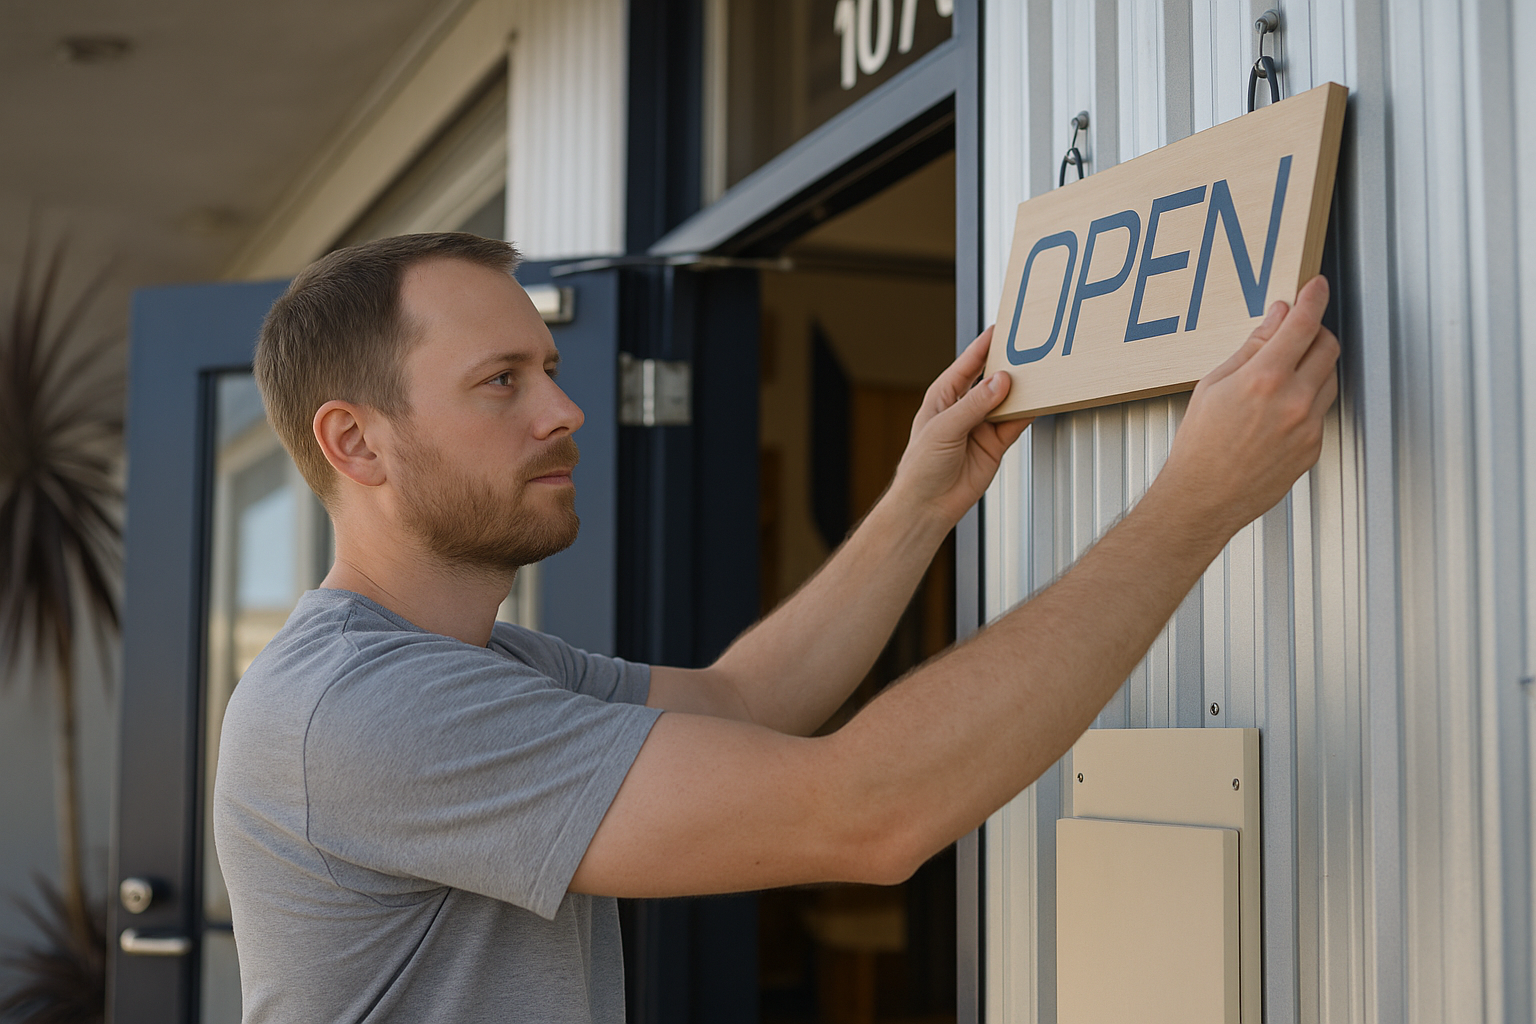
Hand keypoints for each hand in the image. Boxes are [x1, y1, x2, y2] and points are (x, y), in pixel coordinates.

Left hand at [888, 327, 1031, 527]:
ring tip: (1040, 374)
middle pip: (992, 378)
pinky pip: (1016, 422)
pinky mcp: (996, 443)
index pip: (969, 362)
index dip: (986, 344)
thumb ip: (974, 405)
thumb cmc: (920, 466)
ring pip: (1008, 399)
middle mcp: (964, 407)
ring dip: (1022, 389)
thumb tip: (999, 381)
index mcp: (944, 395)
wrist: (928, 505)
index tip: (1005, 328)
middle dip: (1010, 365)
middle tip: (1030, 351)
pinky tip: (1039, 401)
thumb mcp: (944, 428)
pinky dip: (1028, 412)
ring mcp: (982, 424)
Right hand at [1157, 275, 1340, 536]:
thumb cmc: (1199, 446)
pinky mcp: (1313, 447)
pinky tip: (1281, 407)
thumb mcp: (1213, 385)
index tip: (1316, 286)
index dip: (1313, 298)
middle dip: (1315, 330)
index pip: (1303, 324)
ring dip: (1315, 364)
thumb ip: (1250, 348)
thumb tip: (1275, 320)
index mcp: (1265, 379)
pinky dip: (1308, 398)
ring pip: (1330, 377)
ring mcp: (1308, 426)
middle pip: (1327, 346)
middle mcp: (1294, 400)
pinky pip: (1321, 409)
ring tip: (1285, 371)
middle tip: (1297, 331)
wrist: (1203, 498)